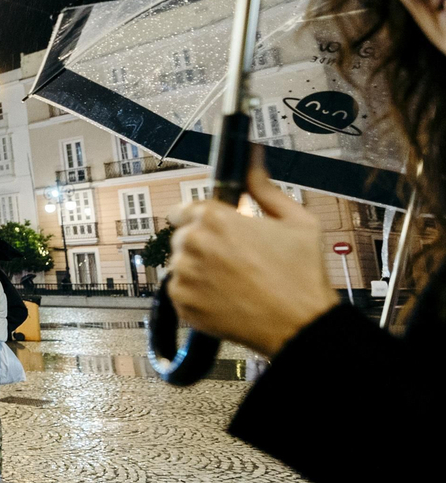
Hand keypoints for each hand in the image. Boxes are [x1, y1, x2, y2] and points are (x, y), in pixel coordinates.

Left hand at [168, 156, 339, 357]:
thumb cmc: (302, 275)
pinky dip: (196, 294)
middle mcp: (192, 244)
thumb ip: (264, 186)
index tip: (215, 230)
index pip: (185, 209)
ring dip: (199, 269)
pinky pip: (179, 291)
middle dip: (203, 244)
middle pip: (183, 237)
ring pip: (180, 264)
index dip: (201, 219)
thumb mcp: (296, 220)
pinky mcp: (181, 303)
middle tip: (236, 260)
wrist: (301, 326)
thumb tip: (252, 155)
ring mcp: (183, 275)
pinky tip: (226, 297)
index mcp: (214, 218)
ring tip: (234, 281)